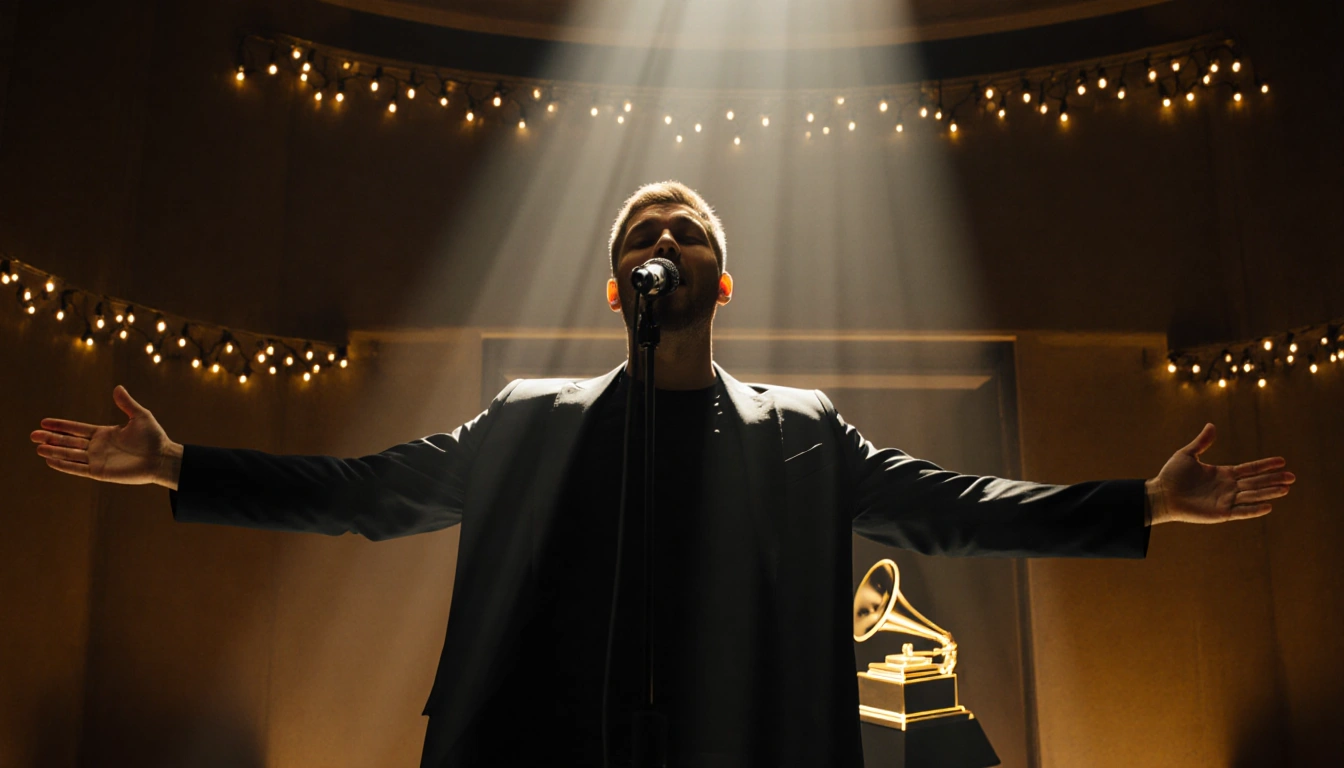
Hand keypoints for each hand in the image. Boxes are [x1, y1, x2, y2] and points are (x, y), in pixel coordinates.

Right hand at [30, 385, 182, 487]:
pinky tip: (50, 461)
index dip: (61, 426)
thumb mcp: (140, 416)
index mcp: (104, 433)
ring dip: (54, 451)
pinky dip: (64, 465)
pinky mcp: (100, 472)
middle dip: (51, 438)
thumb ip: (126, 403)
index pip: (76, 429)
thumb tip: (117, 387)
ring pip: (70, 455)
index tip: (44, 422)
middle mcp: (97, 447)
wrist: (162, 459)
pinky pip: (78, 469)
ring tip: (38, 447)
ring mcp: (98, 460)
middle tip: (32, 435)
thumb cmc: (154, 438)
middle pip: (68, 442)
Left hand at [1147, 423, 1293, 524]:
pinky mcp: (1220, 513)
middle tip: (1293, 477)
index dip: (1265, 465)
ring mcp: (1225, 500)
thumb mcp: (1187, 455)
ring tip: (1286, 488)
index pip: (1250, 468)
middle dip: (1274, 479)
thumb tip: (1211, 425)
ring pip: (1252, 495)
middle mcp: (1228, 487)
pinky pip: (1241, 511)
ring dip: (1269, 492)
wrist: (1160, 494)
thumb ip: (1202, 442)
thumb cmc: (1172, 475)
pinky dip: (1254, 509)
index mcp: (1223, 473)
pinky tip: (1269, 506)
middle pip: (1256, 482)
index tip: (1282, 461)